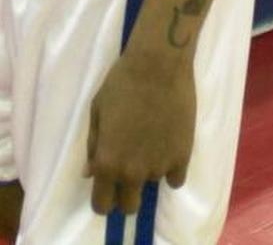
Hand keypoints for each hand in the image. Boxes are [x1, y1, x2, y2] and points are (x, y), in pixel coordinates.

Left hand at [85, 49, 194, 215]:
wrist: (158, 64)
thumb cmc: (121, 82)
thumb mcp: (97, 111)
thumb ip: (93, 146)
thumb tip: (89, 173)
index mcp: (107, 163)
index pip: (102, 206)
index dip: (102, 199)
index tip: (107, 188)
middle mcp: (132, 172)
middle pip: (129, 207)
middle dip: (126, 194)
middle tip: (129, 170)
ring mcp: (160, 167)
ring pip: (151, 184)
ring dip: (148, 170)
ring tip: (150, 139)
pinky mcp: (183, 157)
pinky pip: (175, 178)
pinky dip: (171, 167)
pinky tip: (167, 145)